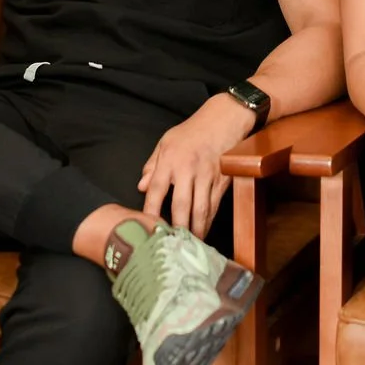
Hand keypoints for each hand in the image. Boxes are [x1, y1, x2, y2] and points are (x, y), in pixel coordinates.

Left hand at [138, 94, 255, 236]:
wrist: (224, 119)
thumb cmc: (192, 130)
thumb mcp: (166, 141)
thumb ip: (152, 165)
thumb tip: (141, 186)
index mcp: (170, 160)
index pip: (156, 190)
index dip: (150, 211)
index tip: (147, 228)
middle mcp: (188, 169)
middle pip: (181, 206)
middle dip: (177, 228)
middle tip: (172, 245)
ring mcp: (207, 176)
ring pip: (201, 210)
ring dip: (196, 230)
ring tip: (190, 245)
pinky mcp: (222, 180)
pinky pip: (215, 205)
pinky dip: (209, 220)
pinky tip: (204, 230)